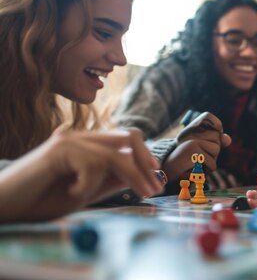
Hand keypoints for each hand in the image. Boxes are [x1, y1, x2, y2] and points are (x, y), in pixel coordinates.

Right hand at [0, 129, 163, 222]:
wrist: (6, 205)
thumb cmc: (41, 200)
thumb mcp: (86, 191)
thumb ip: (110, 180)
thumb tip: (140, 174)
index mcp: (89, 144)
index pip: (128, 139)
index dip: (147, 158)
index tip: (157, 180)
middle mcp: (82, 136)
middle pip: (130, 135)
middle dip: (147, 163)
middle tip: (154, 187)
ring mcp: (70, 139)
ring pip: (117, 153)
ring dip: (131, 177)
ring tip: (135, 195)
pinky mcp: (59, 149)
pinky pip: (94, 164)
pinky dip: (90, 183)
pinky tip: (74, 192)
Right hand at [163, 112, 230, 181]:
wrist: (164, 172)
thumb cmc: (183, 164)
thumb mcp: (199, 152)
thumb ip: (213, 145)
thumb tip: (228, 139)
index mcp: (195, 135)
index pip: (217, 141)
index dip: (212, 151)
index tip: (198, 155)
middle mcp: (194, 139)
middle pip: (217, 149)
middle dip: (210, 159)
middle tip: (195, 163)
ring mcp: (192, 147)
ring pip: (214, 160)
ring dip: (206, 168)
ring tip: (193, 168)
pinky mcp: (191, 156)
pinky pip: (209, 167)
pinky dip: (202, 174)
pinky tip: (190, 172)